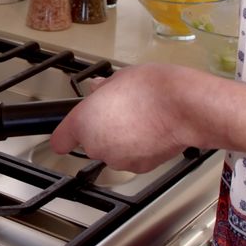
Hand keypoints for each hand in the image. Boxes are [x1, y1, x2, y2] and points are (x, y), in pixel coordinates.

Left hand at [50, 64, 192, 172]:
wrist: (184, 108)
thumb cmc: (152, 89)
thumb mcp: (120, 77)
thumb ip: (103, 88)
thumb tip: (98, 88)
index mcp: (84, 121)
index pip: (60, 140)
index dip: (65, 136)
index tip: (68, 135)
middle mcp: (97, 145)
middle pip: (91, 142)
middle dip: (102, 130)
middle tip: (120, 112)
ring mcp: (118, 159)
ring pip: (113, 151)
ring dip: (121, 140)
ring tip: (140, 120)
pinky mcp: (140, 168)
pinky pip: (133, 158)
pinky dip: (139, 149)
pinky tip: (151, 132)